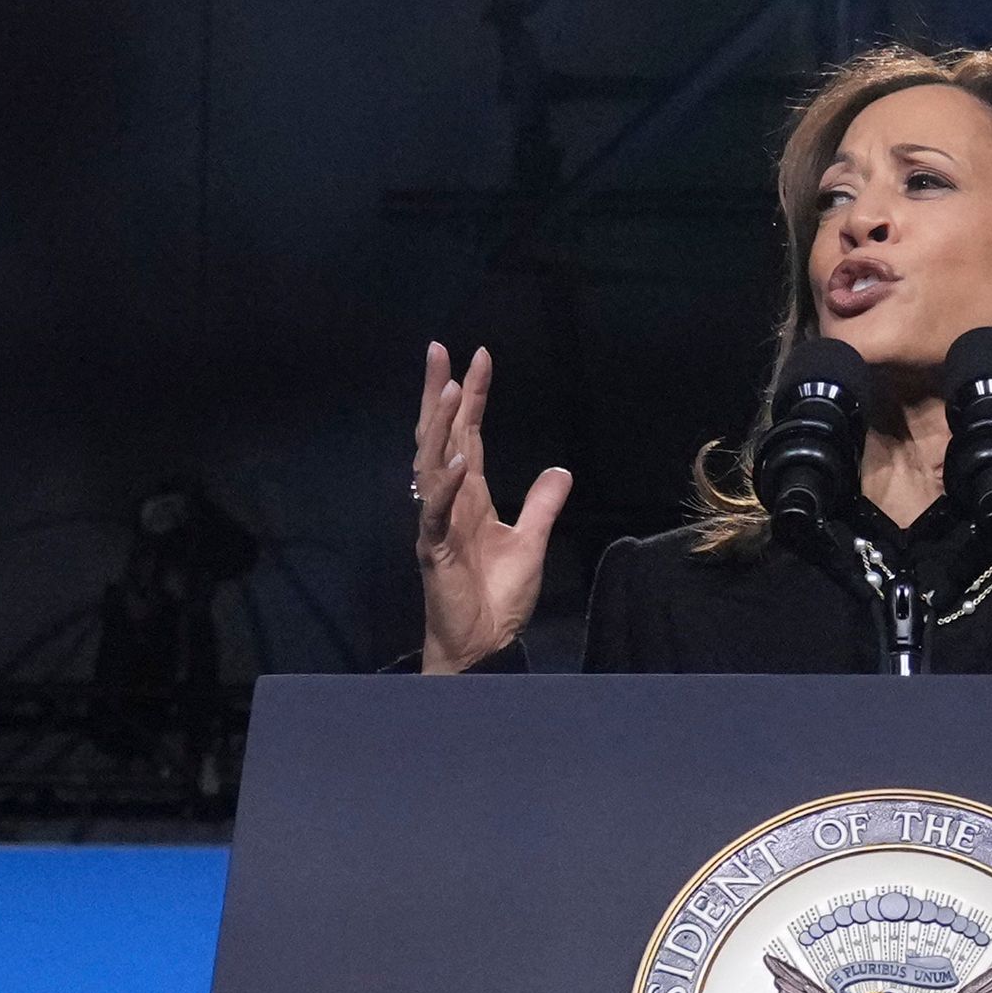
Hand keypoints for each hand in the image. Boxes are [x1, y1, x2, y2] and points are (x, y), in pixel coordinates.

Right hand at [410, 343, 572, 673]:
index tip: (479, 356)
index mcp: (469, 495)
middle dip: (440, 392)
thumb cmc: (497, 597)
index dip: (474, 396)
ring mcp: (436, 521)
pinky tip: (456, 457)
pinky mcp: (434, 548)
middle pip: (439, 435)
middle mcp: (448, 500)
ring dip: (441, 425)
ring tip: (451, 388)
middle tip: (438, 349)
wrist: (483, 643)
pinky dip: (444, 482)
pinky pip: (435, 509)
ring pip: (430, 463)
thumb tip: (561, 470)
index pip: (468, 433)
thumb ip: (541, 504)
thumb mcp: (531, 541)